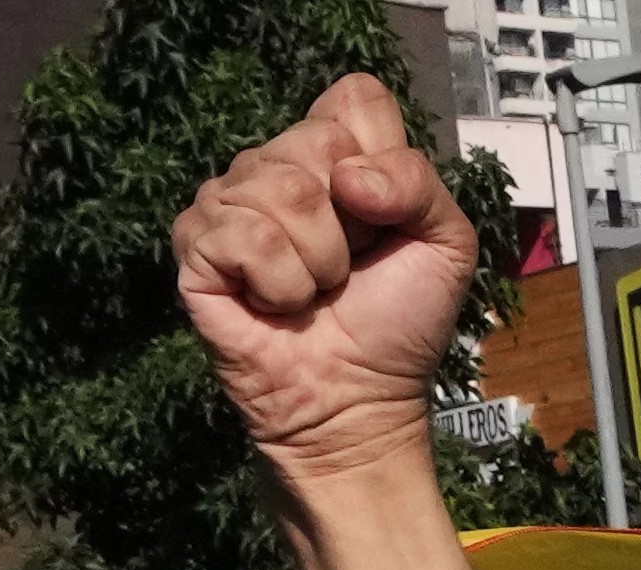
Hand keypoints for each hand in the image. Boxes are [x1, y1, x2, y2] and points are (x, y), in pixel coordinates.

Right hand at [175, 77, 481, 480]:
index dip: (380, 158)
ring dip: (317, 260)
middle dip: (350, 222)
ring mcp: (228, 202)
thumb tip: (348, 176)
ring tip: (314, 292)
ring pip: (277, 187)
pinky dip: (278, 283)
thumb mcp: (445, 246)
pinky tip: (276, 305)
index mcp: (334, 155)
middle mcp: (275, 167)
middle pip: (315, 140)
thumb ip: (419, 182)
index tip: (384, 220)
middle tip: (348, 269)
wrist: (359, 402)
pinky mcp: (196, 248)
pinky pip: (241, 233)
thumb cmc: (398, 326)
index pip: (353, 97)